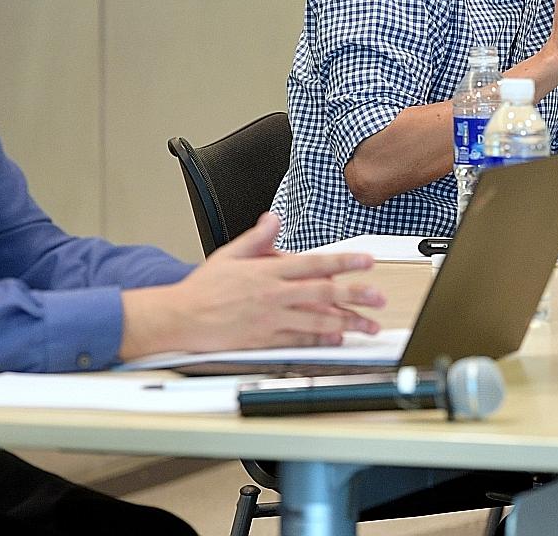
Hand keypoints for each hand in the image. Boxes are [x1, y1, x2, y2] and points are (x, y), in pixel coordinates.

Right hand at [120, 213, 383, 358]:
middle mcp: (274, 294)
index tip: (366, 261)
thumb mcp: (230, 253)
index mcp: (268, 270)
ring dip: (347, 322)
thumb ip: (258, 238)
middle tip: (378, 297)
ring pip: (317, 320)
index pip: (313, 263)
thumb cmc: (203, 288)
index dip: (343, 261)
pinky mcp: (265, 339)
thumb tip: (273, 219)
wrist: (179, 317)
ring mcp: (271, 318)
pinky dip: (321, 339)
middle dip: (355, 294)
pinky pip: (300, 339)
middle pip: (323, 292)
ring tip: (369, 324)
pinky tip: (339, 338)